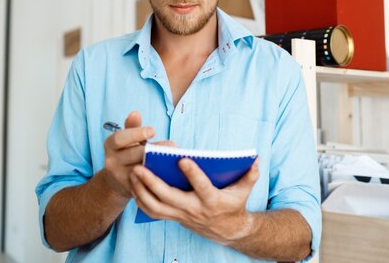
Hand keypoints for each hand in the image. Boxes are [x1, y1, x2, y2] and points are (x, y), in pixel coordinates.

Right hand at [102, 111, 173, 197]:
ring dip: (159, 163)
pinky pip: (147, 182)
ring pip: (141, 170)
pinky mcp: (131, 189)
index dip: (136, 133)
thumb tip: (135, 113)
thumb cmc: (128, 152)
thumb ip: (132, 127)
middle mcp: (111, 162)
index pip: (119, 138)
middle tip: (172, 146)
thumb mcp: (128, 139)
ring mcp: (120, 177)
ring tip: (174, 157)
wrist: (118, 180)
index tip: (153, 130)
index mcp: (110, 146)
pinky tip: (174, 171)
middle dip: (153, 150)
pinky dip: (160, 176)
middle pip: (133, 154)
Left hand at [130, 157, 260, 243]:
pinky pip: (152, 212)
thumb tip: (256, 160)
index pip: (201, 187)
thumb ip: (250, 175)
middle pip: (169, 197)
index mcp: (212, 200)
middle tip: (140, 166)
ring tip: (133, 173)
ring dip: (141, 191)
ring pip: (156, 206)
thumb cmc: (233, 204)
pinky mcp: (173, 217)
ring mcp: (181, 215)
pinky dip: (140, 200)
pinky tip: (133, 186)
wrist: (226, 230)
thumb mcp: (244, 190)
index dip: (193, 174)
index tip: (183, 159)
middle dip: (152, 182)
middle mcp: (194, 209)